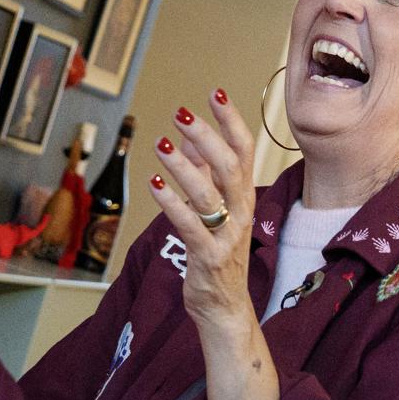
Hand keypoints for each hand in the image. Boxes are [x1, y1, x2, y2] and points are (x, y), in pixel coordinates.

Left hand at [150, 89, 258, 334]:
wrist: (224, 308)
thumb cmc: (218, 255)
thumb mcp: (214, 209)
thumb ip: (202, 175)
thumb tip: (186, 140)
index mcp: (244, 196)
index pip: (244, 150)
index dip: (231, 120)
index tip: (216, 91)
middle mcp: (241, 212)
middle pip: (230, 166)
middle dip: (206, 136)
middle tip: (181, 112)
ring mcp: (227, 236)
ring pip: (209, 195)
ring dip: (184, 168)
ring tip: (162, 145)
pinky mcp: (208, 258)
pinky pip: (190, 226)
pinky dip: (171, 204)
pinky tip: (154, 185)